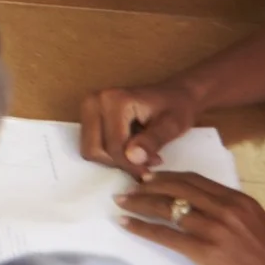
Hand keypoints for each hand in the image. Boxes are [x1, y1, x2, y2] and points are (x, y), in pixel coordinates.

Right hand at [80, 80, 206, 172]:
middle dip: (120, 162)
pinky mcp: (87, 114)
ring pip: (90, 150)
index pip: (113, 146)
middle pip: (95, 149)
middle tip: (145, 163)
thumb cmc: (177, 108)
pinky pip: (91, 145)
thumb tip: (133, 158)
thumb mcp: (172, 126)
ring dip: (114, 159)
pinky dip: (109, 153)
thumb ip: (152, 141)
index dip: (131, 164)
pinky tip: (129, 149)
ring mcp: (87, 107)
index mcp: (113, 100)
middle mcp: (93, 101)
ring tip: (139, 155)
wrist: (175, 94)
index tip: (150, 171)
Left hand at [117, 171, 264, 264]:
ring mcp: (215, 230)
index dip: (166, 177)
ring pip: (166, 208)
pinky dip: (141, 228)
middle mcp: (226, 209)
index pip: (194, 180)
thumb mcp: (257, 225)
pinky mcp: (206, 252)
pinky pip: (165, 235)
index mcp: (240, 201)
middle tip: (128, 188)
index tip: (148, 178)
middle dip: (147, 186)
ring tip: (121, 202)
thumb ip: (231, 213)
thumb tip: (202, 207)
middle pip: (176, 188)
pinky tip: (126, 224)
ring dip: (138, 203)